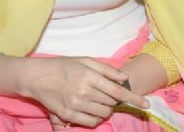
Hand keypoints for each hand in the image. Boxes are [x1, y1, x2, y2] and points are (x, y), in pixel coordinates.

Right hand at [17, 57, 148, 127]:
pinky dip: (95, 118)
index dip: (134, 99)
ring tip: (97, 101)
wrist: (38, 77)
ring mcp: (75, 105)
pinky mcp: (67, 115)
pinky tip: (91, 110)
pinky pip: (90, 122)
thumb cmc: (64, 66)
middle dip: (113, 101)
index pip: (117, 91)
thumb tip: (124, 79)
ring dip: (105, 110)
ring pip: (103, 114)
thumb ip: (107, 70)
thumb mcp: (86, 61)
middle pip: (111, 104)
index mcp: (90, 77)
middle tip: (105, 94)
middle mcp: (84, 92)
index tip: (146, 104)